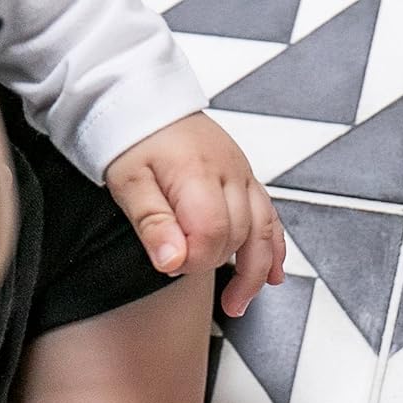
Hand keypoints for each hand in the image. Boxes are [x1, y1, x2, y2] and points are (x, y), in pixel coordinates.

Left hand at [105, 113, 285, 318]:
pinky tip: (272, 274)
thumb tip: (173, 261)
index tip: (170, 264)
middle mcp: (229, 172)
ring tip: (238, 302)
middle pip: (239, 235)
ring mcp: (242, 174)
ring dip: (255, 270)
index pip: (212, 234)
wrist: (145, 99)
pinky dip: (274, 248)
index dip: (193, 260)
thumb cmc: (133, 138)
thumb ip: (152, 223)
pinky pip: (270, 216)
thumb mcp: (129, 182)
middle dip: (215, 263)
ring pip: (263, 230)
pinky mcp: (245, 177)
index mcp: (198, 174)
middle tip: (185, 272)